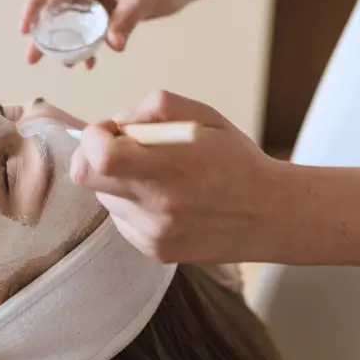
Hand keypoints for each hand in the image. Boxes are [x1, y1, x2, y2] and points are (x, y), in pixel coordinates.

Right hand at [20, 0, 197, 67]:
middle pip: (51, 5)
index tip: (26, 30)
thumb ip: (125, 20)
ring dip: (62, 43)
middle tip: (32, 58)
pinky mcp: (104, 10)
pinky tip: (89, 64)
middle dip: (41, 32)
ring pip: (67, 20)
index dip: (32, 6)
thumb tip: (113, 46)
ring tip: (61, 65)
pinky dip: (85, 46)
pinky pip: (86, 29)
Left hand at [70, 91, 290, 264]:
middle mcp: (157, 205)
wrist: (272, 214)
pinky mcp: (155, 251)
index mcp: (168, 166)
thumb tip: (116, 123)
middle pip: (87, 178)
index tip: (110, 130)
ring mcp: (153, 233)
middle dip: (95, 156)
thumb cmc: (235, 158)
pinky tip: (164, 198)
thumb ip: (153, 108)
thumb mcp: (202, 115)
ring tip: (156, 175)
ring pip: (104, 198)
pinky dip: (132, 204)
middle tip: (123, 148)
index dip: (94, 136)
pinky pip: (121, 219)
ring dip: (117, 181)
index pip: (98, 157)